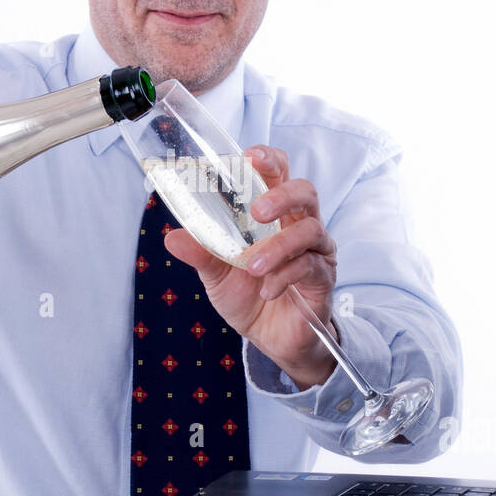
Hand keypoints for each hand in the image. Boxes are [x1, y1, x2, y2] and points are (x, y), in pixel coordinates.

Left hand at [163, 145, 339, 388]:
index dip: (269, 159)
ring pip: (310, 229)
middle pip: (305, 191)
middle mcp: (299, 224)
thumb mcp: (216, 274)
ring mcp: (316, 250)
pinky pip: (311, 266)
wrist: (270, 338)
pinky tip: (268, 291)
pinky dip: (285, 276)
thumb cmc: (247, 296)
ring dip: (278, 246)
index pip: (279, 173)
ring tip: (253, 267)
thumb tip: (171, 236)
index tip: (250, 157)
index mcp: (274, 214)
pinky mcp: (324, 277)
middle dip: (281, 195)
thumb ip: (200, 253)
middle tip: (256, 211)